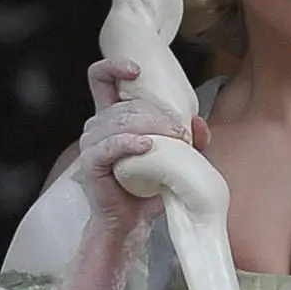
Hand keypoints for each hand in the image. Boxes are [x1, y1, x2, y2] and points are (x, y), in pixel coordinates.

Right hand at [73, 59, 208, 233]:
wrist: (131, 223)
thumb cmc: (147, 189)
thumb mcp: (174, 158)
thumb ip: (188, 138)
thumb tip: (199, 123)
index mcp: (112, 116)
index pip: (100, 78)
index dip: (114, 66)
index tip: (136, 69)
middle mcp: (98, 125)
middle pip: (126, 104)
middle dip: (159, 115)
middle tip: (181, 133)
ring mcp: (91, 143)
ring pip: (120, 121)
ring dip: (151, 127)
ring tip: (173, 141)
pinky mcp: (91, 163)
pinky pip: (110, 145)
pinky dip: (130, 143)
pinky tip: (147, 147)